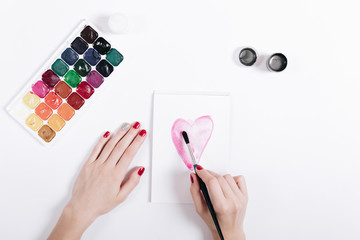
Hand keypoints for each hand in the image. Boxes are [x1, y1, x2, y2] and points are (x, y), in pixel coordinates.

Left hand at [48, 122, 146, 239]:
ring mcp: (96, 165)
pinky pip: (95, 150)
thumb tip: (140, 169)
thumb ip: (132, 182)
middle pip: (121, 146)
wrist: (82, 208)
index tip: (143, 134)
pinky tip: (108, 133)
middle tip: (137, 125)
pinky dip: (102, 140)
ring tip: (126, 125)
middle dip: (130, 134)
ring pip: (109, 145)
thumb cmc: (101, 204)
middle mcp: (106, 167)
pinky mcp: (87, 165)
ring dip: (119, 134)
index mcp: (116, 175)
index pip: (129, 154)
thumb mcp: (121, 197)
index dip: (137, 142)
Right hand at [190, 166, 247, 239]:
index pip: (212, 182)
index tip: (198, 170)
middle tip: (203, 175)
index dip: (203, 173)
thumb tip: (194, 177)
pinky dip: (231, 179)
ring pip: (228, 177)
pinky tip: (226, 185)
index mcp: (221, 206)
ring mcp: (241, 198)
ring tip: (215, 184)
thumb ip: (195, 192)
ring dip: (219, 177)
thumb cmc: (215, 223)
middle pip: (219, 178)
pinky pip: (239, 178)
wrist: (230, 231)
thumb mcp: (200, 209)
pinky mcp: (245, 195)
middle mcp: (233, 201)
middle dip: (209, 174)